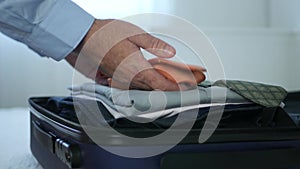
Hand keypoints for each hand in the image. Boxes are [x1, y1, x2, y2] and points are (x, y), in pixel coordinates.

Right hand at [65, 19, 182, 90]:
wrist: (83, 38)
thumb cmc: (105, 35)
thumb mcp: (135, 34)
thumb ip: (155, 45)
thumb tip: (171, 52)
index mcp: (137, 70)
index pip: (163, 85)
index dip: (178, 87)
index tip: (189, 85)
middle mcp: (130, 80)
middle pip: (157, 89)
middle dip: (174, 85)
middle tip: (189, 80)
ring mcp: (123, 82)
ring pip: (148, 88)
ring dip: (162, 84)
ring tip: (175, 77)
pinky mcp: (117, 80)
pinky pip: (137, 85)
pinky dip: (149, 82)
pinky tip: (155, 75)